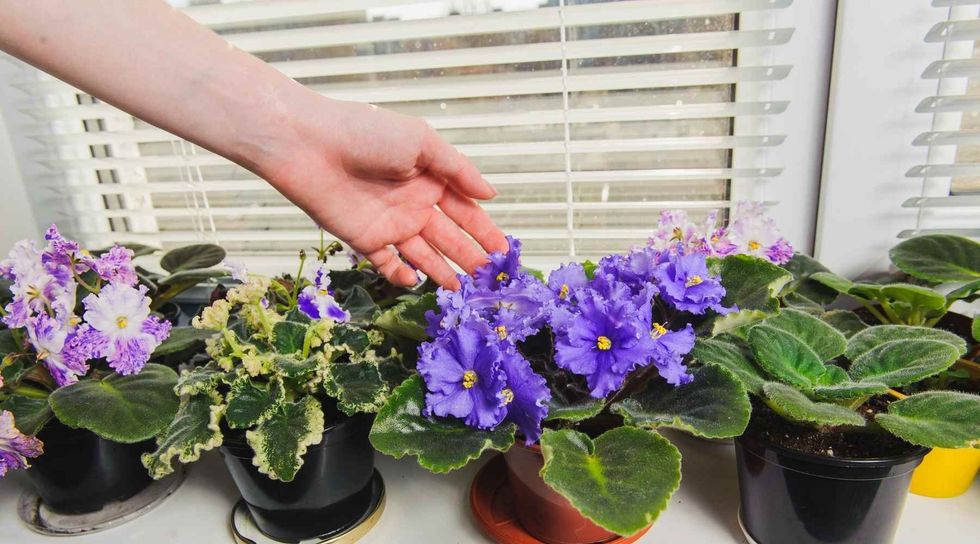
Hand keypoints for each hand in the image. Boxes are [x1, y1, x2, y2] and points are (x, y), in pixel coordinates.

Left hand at [258, 95, 507, 289]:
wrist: (309, 146)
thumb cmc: (367, 134)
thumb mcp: (422, 142)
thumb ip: (458, 170)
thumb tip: (492, 193)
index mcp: (431, 179)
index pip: (466, 211)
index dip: (485, 231)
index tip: (504, 252)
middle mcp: (414, 204)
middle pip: (449, 237)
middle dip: (471, 257)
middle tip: (492, 280)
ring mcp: (390, 225)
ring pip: (424, 255)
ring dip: (444, 271)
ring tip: (465, 291)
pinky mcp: (365, 240)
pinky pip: (388, 265)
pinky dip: (403, 276)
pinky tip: (418, 282)